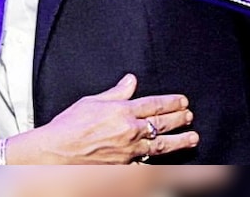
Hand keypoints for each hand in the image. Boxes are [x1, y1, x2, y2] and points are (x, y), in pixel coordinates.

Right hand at [6, 74, 197, 164]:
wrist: (56, 153)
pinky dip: (161, 163)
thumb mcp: (91, 102)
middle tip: (190, 116)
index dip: (171, 102)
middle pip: (161, 123)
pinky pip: (148, 165)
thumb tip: (130, 81)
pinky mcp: (125, 167)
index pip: (154, 104)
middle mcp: (129, 131)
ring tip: (192, 138)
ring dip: (179, 141)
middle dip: (179, 119)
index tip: (183, 101)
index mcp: (122, 111)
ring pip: (161, 145)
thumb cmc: (69, 126)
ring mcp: (129, 151)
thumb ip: (115, 92)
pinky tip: (171, 162)